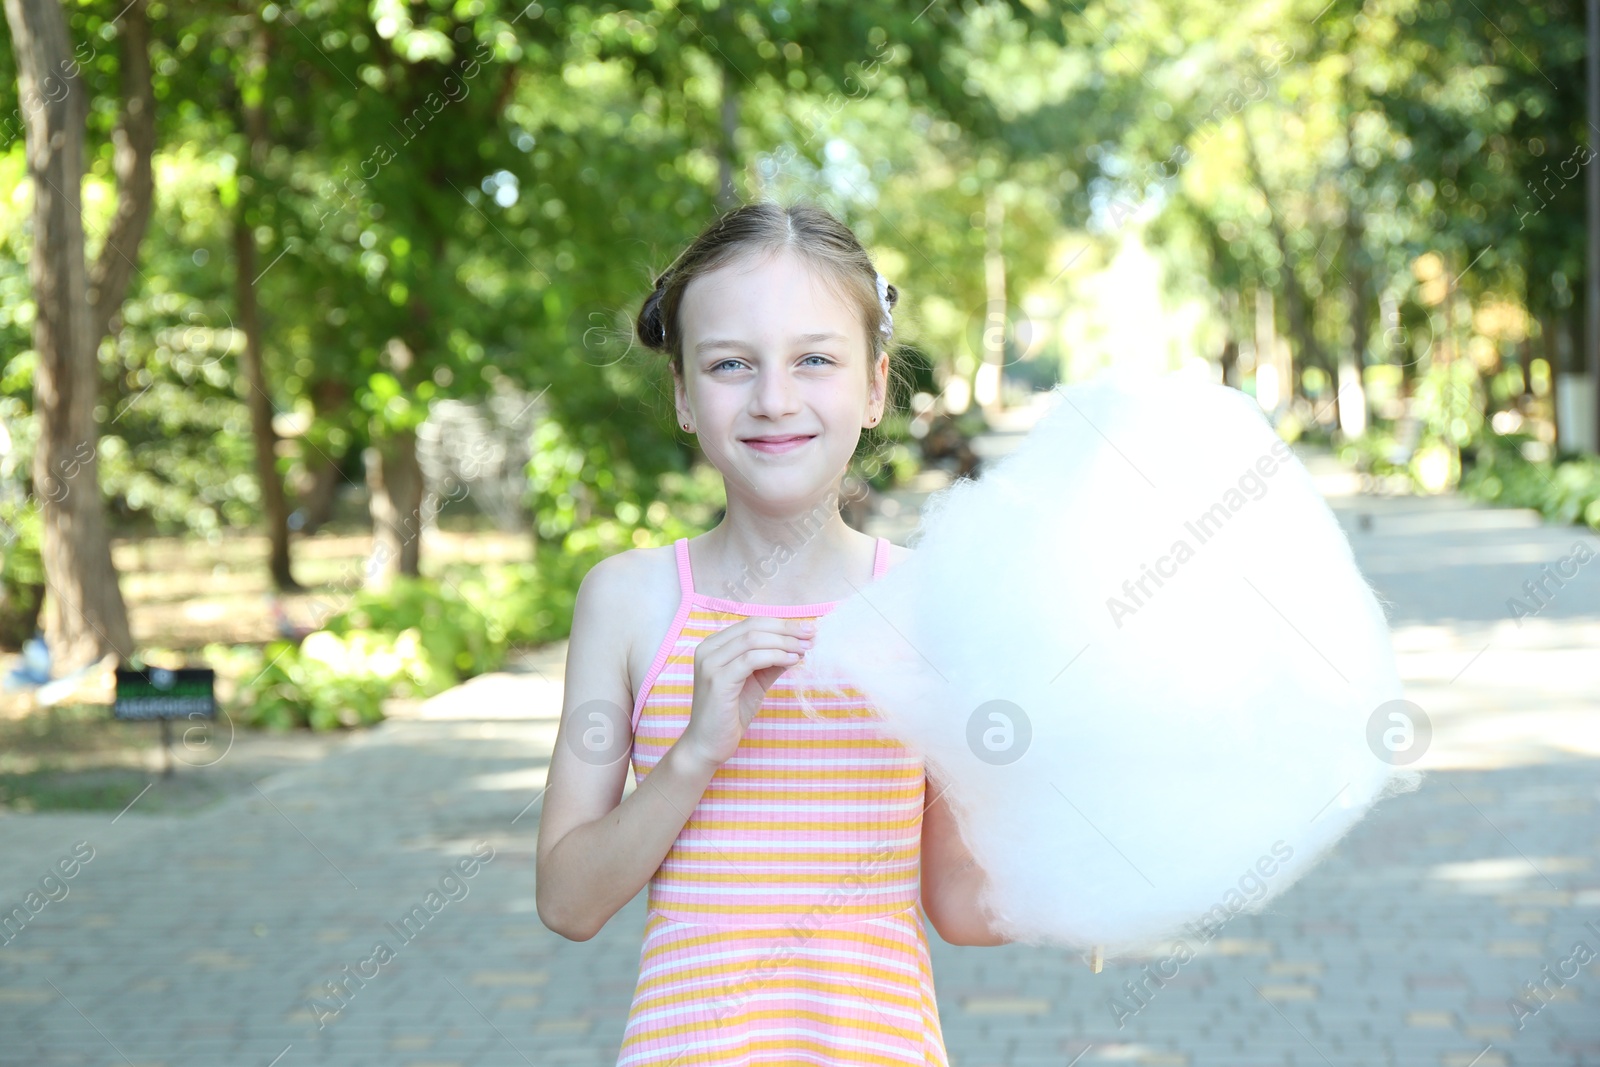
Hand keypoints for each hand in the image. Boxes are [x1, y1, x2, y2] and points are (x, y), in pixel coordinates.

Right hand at [678, 616, 815, 768]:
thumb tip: (798, 646)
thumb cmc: (730, 713)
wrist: (708, 744)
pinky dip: (776, 656)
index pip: (752, 623)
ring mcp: (710, 664)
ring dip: (784, 642)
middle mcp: (708, 649)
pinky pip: (751, 659)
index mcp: (714, 645)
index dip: (782, 623)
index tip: (807, 629)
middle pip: (753, 627)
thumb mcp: (755, 681)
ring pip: (753, 640)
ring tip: (805, 649)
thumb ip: (771, 662)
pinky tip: (792, 660)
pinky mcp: (717, 680)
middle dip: (787, 629)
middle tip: (811, 636)